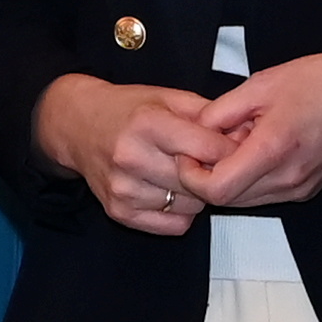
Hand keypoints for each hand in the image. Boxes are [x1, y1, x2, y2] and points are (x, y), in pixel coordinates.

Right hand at [37, 74, 224, 239]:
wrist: (78, 127)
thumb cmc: (127, 110)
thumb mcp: (167, 97)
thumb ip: (207, 115)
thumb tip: (244, 136)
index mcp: (147, 124)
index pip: (208, 149)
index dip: (229, 149)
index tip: (234, 147)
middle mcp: (132, 158)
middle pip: (200, 182)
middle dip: (214, 173)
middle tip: (211, 162)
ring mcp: (123, 188)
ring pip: (190, 206)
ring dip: (197, 194)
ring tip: (185, 173)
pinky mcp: (119, 211)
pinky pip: (173, 224)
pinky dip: (181, 211)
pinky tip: (171, 190)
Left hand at [174, 47, 321, 216]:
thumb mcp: (261, 84)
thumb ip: (220, 112)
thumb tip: (194, 131)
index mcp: (274, 148)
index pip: (216, 189)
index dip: (190, 176)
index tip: (187, 154)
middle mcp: (288, 178)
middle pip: (226, 200)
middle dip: (206, 176)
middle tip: (206, 145)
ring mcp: (298, 188)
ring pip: (243, 201)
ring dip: (229, 178)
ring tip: (237, 142)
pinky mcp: (305, 190)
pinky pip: (263, 195)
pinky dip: (249, 179)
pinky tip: (256, 149)